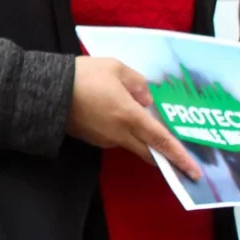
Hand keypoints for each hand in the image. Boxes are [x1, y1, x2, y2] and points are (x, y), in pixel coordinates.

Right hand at [67, 57, 200, 180]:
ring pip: (131, 143)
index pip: (162, 141)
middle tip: (177, 157)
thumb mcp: (115, 67)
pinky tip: (111, 115)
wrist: (45, 90)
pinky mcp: (91, 138)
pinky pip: (114, 138)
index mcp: (131, 117)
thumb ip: (138, 82)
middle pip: (149, 151)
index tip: (194, 171)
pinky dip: (120, 131)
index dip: (180, 156)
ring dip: (140, 137)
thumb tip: (148, 99)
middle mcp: (120, 134)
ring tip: (135, 117)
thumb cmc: (83, 76)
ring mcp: (105, 139)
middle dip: (164, 157)